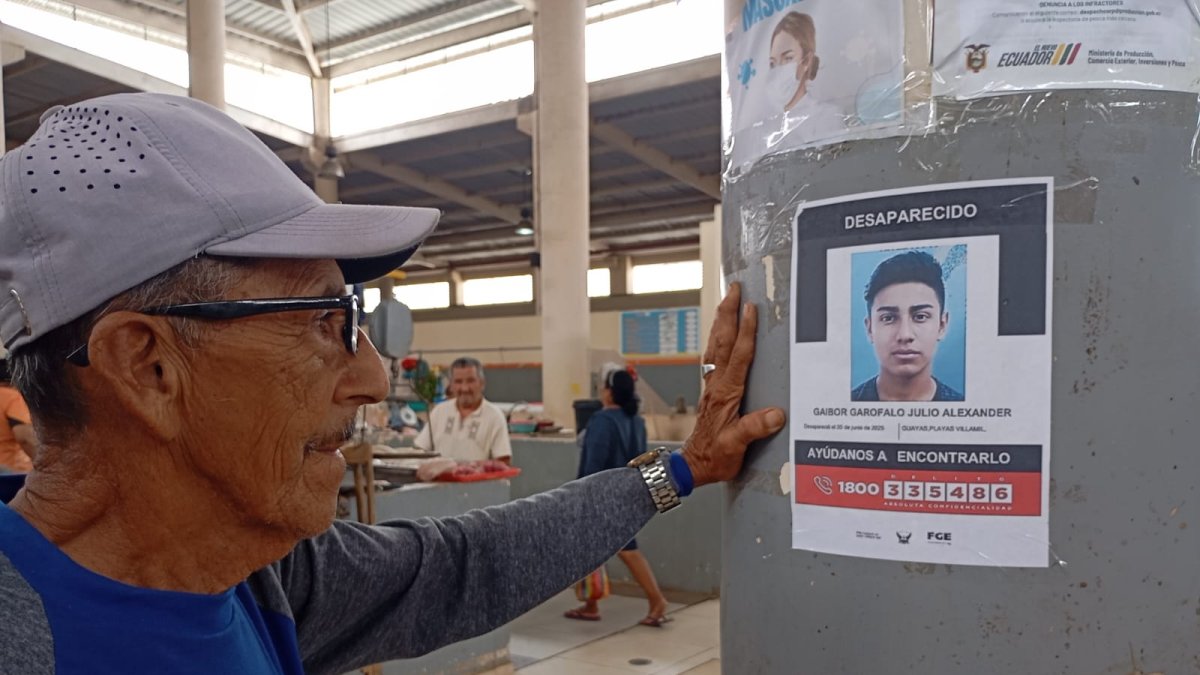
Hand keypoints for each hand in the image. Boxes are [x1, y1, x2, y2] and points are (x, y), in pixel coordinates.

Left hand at [683, 283, 785, 486]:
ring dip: (722, 321)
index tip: (751, 309)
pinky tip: (721, 332)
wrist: (694, 465)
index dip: (746, 331)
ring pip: (717, 345)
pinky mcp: (712, 390)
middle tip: (735, 288)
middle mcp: (717, 384)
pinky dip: (719, 338)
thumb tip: (776, 414)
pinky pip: (714, 356)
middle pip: (723, 341)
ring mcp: (713, 385)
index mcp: (726, 393)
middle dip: (729, 313)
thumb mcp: (735, 446)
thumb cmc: (715, 457)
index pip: (739, 356)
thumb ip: (753, 429)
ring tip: (728, 300)